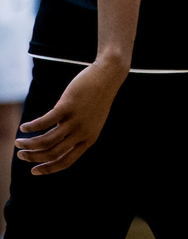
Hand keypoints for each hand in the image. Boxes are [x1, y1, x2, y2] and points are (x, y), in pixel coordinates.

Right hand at [15, 58, 127, 174]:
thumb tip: (56, 141)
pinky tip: (24, 127)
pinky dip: (31, 127)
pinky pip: (44, 122)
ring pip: (46, 141)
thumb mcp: (92, 121)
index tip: (33, 171)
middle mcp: (82, 132)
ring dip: (29, 144)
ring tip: (18, 142)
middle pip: (52, 153)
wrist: (108, 76)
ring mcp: (75, 120)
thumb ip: (77, 133)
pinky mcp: (67, 106)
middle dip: (33, 157)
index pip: (66, 161)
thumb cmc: (97, 99)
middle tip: (21, 155)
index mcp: (89, 139)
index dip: (48, 169)